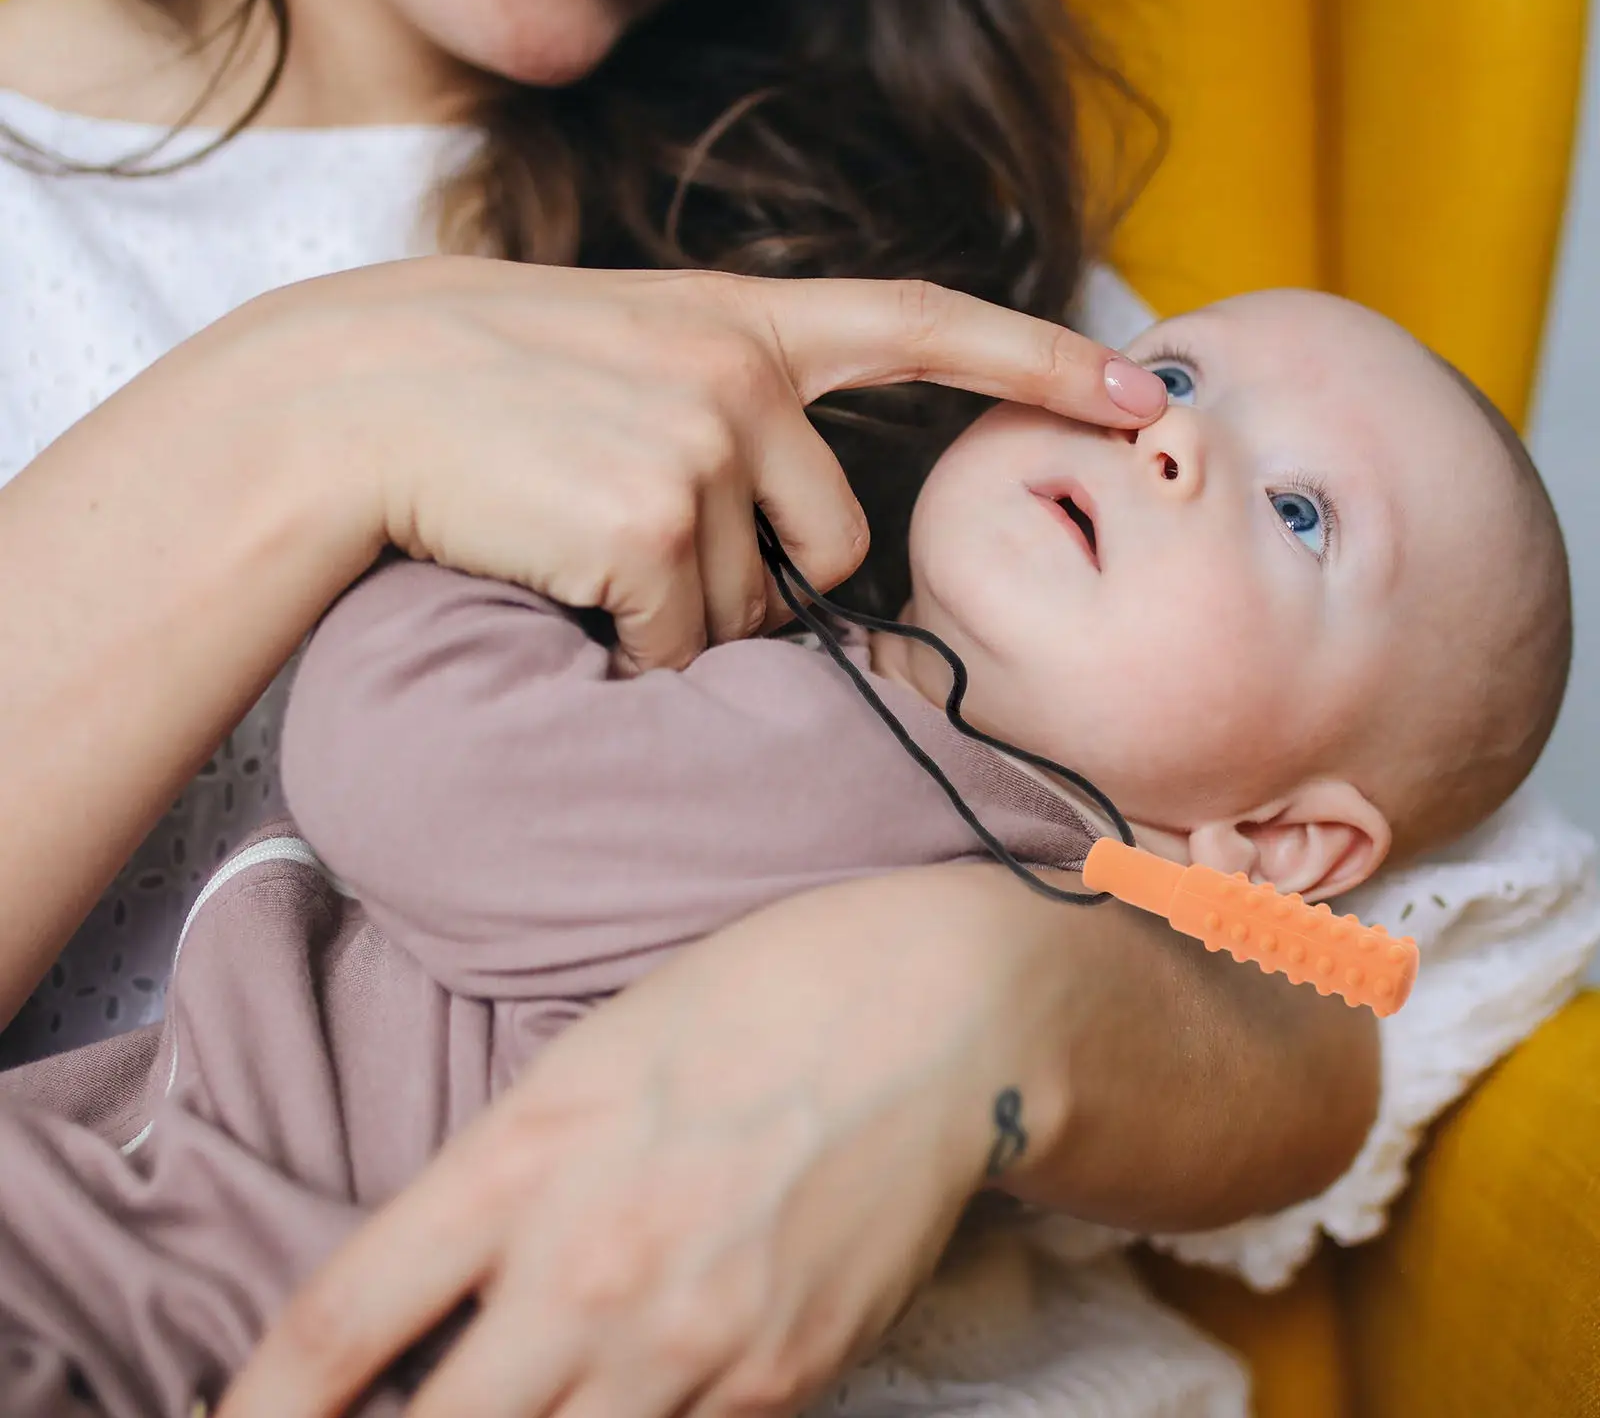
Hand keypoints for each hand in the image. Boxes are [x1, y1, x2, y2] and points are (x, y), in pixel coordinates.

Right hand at [211, 259, 1164, 671]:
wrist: (350, 394)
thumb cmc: (482, 385)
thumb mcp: (625, 355)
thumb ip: (729, 407)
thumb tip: (790, 554)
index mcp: (743, 320)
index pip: (923, 324)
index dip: (1039, 359)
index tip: (1143, 385)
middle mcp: (744, 373)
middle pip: (828, 545)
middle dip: (761, 589)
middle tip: (643, 560)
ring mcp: (703, 444)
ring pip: (744, 609)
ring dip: (673, 619)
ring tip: (572, 550)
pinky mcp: (653, 523)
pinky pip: (675, 647)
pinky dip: (628, 653)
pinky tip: (556, 589)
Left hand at [217, 868, 1056, 1417]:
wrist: (933, 1014)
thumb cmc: (752, 1004)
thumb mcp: (590, 1059)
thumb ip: (503, 1183)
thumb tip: (438, 1303)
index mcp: (522, 1156)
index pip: (335, 1325)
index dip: (252, 1414)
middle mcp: (590, 1266)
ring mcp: (691, 1342)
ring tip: (519, 1405)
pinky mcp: (781, 1383)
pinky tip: (633, 1391)